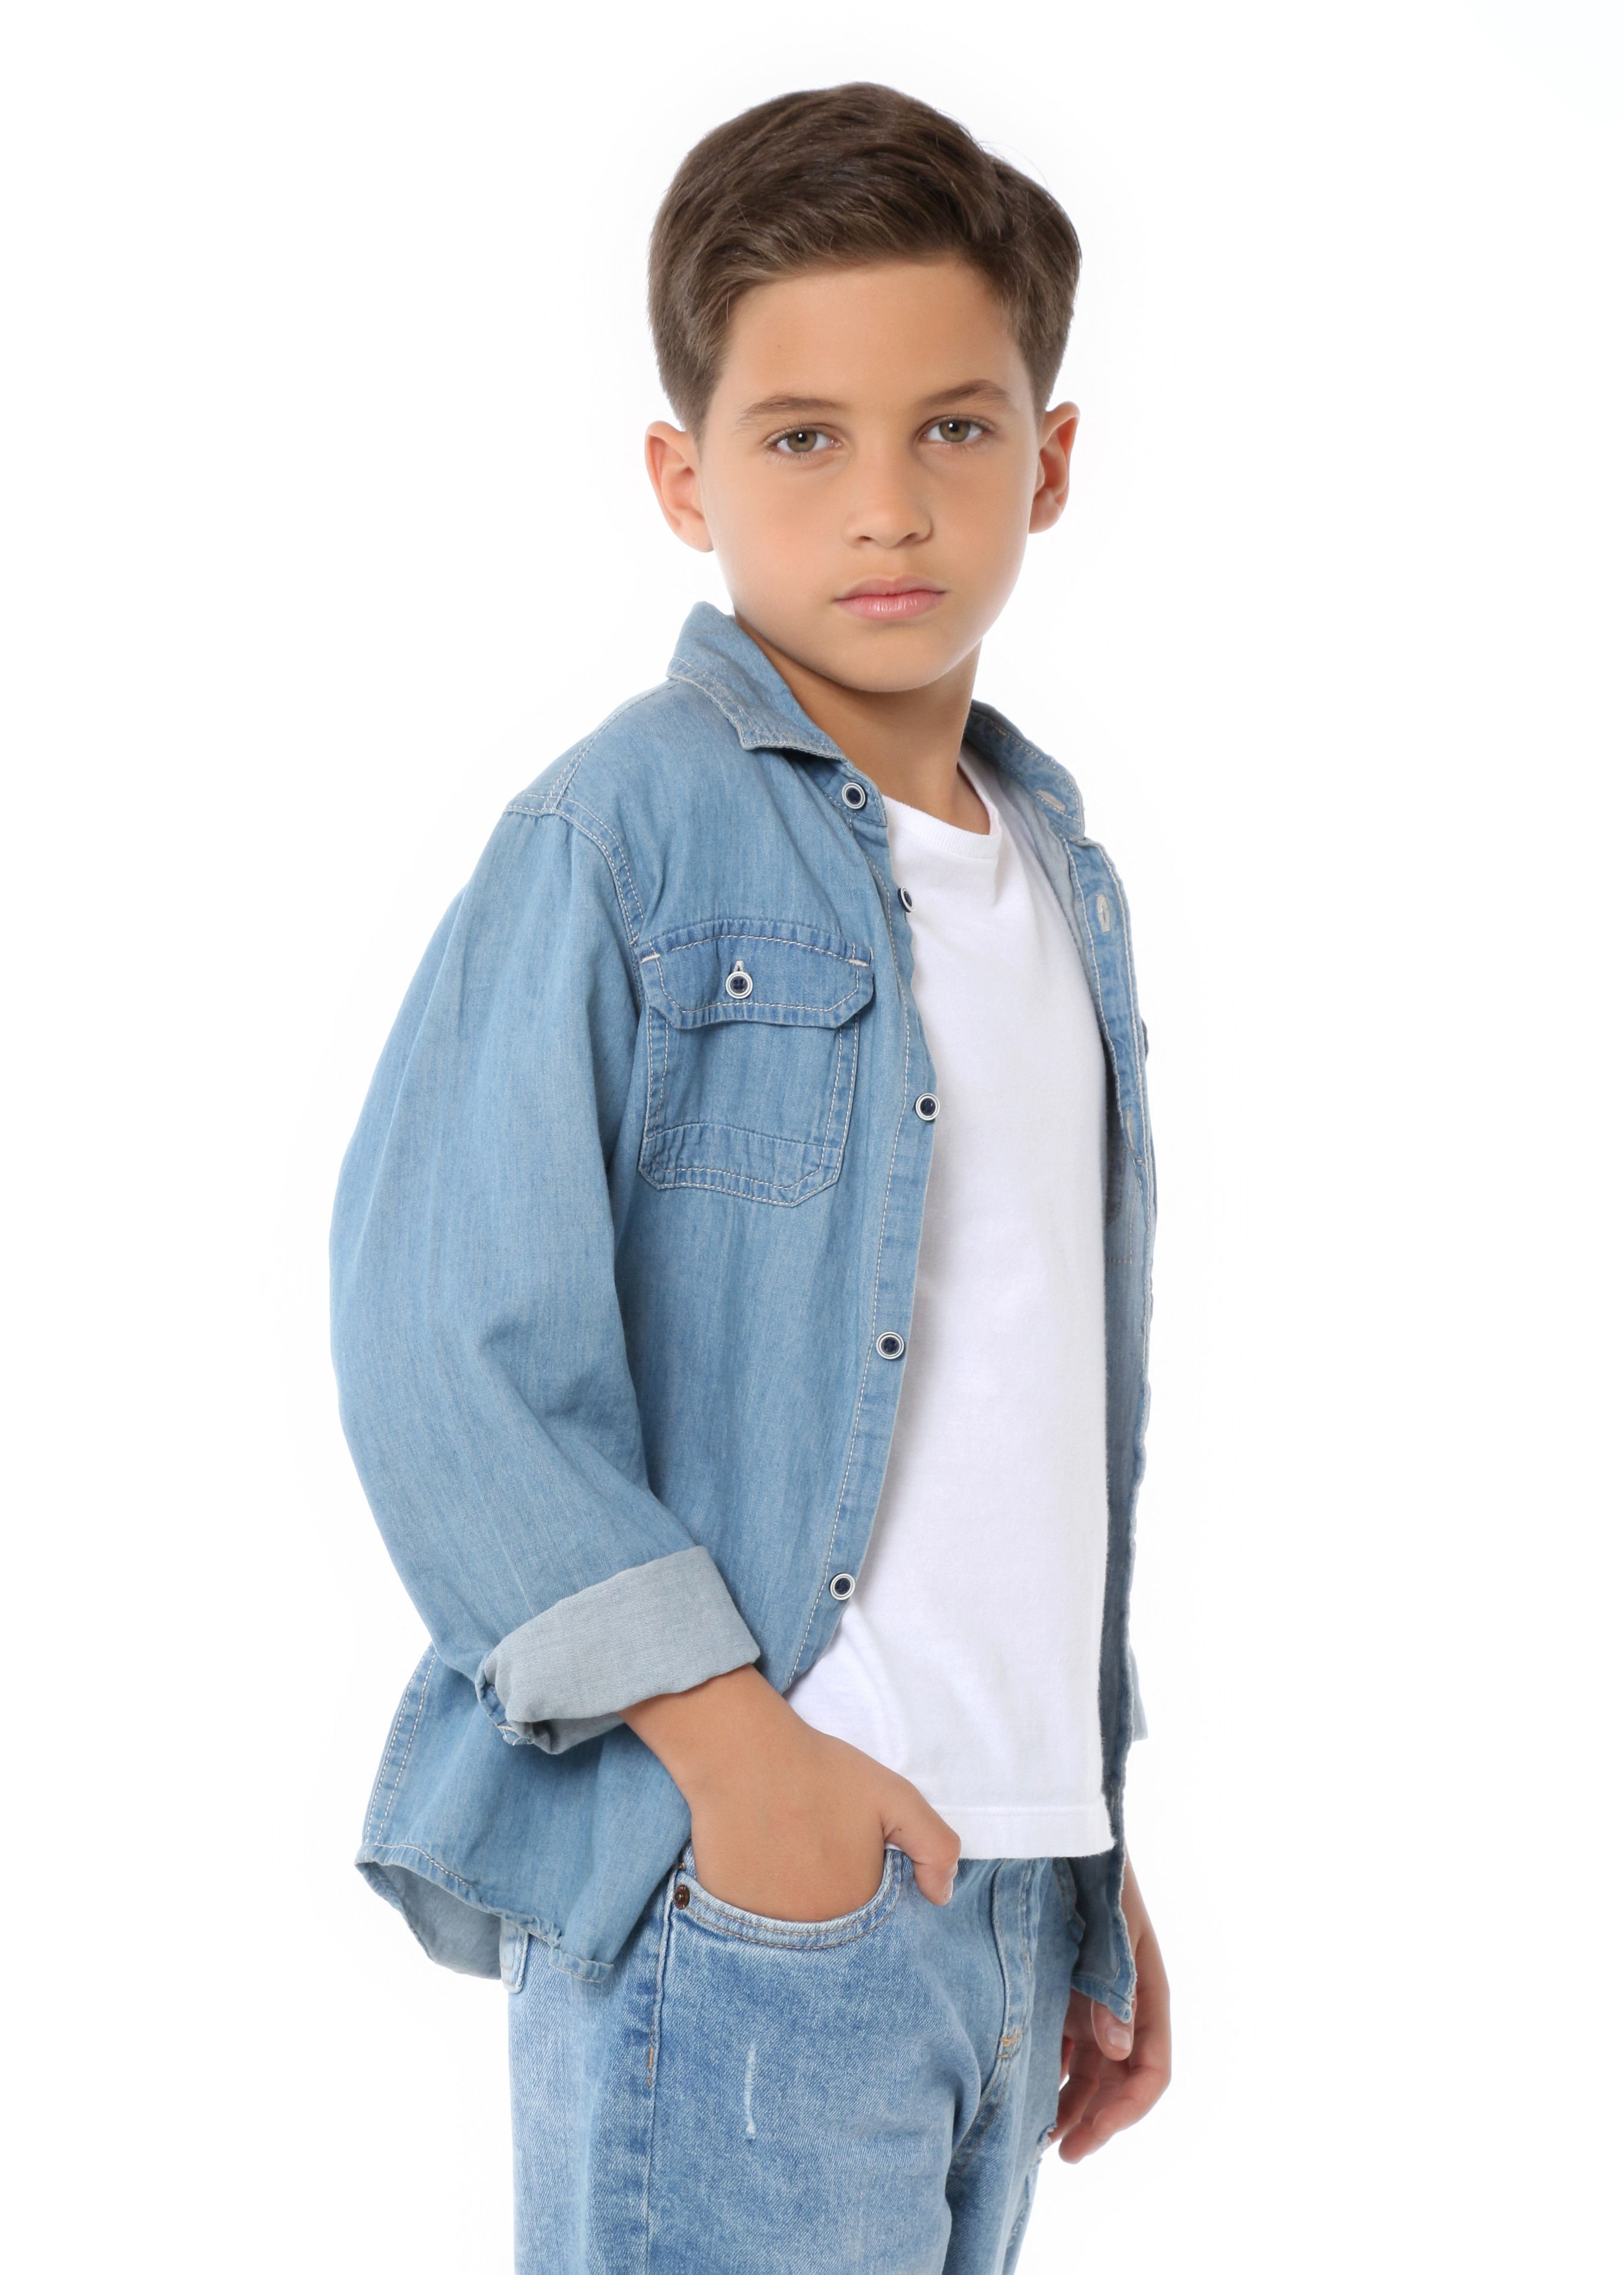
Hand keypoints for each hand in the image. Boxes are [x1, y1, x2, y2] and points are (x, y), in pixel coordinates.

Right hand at [624, 1664, 959, 1921]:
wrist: (743, 1756)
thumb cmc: (820, 1772)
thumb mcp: (896, 1797)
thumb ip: (934, 1847)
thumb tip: (941, 1896)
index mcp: (856, 1907)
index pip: (873, 1929)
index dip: (864, 1891)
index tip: (849, 1860)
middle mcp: (812, 1931)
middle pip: (832, 1936)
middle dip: (829, 1901)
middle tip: (814, 1853)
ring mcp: (765, 1929)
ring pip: (791, 1934)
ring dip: (795, 1908)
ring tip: (788, 1858)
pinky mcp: (726, 1917)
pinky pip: (750, 1927)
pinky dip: (758, 1906)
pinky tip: (758, 1864)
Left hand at [1050, 1853, 1170, 2160]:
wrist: (1056, 1833)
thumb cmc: (1090, 1871)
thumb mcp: (1110, 1923)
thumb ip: (1115, 1983)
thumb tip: (1119, 2050)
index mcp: (1146, 1989)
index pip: (1151, 2067)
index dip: (1128, 2109)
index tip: (1093, 2136)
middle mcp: (1122, 2002)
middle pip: (1120, 2081)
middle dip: (1097, 2121)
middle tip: (1062, 2153)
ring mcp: (1090, 1998)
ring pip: (1090, 2071)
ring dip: (1073, 2107)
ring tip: (1040, 2140)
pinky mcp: (1060, 1990)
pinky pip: (1062, 2047)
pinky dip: (1050, 2076)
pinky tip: (1025, 2094)